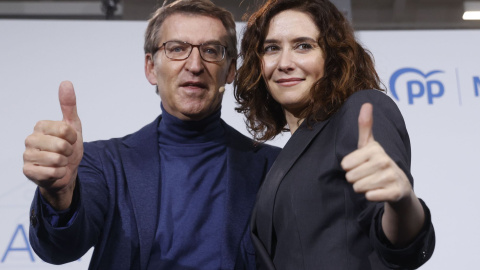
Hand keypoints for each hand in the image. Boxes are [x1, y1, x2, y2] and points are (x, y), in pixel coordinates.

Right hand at [23, 81, 82, 208]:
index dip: (73, 138)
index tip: (70, 140)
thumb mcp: (73, 126)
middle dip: (69, 152)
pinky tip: (55, 172)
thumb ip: (69, 105)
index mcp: (41, 126)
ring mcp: (27, 156)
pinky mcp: (28, 171)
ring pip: (56, 160)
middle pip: (61, 145)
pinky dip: (59, 174)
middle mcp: (30, 139)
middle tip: (65, 153)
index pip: (65, 130)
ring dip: (64, 163)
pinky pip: (52, 173)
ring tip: (60, 162)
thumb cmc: (69, 148)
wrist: (66, 172)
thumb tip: (66, 83)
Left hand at [341, 103, 411, 202]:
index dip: (350, 168)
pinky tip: (379, 191)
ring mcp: (391, 176)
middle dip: (355, 179)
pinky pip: (370, 196)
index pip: (345, 165)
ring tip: (373, 183)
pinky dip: (371, 196)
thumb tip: (366, 103)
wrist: (399, 186)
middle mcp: (384, 161)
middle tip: (367, 176)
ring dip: (363, 188)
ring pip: (358, 187)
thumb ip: (365, 125)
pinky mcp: (395, 192)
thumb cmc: (378, 163)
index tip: (361, 165)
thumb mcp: (369, 145)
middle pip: (350, 177)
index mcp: (374, 149)